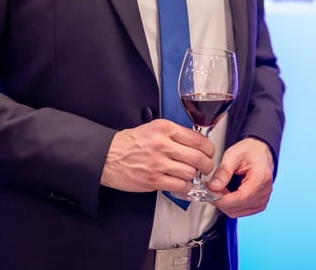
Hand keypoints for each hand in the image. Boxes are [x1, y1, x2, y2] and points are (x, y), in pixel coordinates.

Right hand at [100, 119, 214, 195]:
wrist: (105, 156)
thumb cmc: (128, 143)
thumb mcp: (152, 128)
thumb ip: (173, 134)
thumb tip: (195, 143)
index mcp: (164, 129)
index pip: (197, 139)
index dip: (209, 149)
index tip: (209, 153)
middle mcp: (162, 144)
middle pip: (198, 157)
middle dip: (207, 164)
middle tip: (206, 167)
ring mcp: (157, 163)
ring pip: (190, 172)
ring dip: (194, 176)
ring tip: (191, 175)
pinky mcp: (152, 180)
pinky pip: (179, 186)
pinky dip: (185, 187)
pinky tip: (181, 184)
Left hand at [207, 137, 274, 217]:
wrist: (259, 152)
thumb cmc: (249, 152)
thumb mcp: (233, 155)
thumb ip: (223, 171)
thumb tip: (213, 187)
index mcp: (261, 177)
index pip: (240, 198)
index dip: (222, 199)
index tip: (210, 192)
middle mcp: (265, 191)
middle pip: (238, 207)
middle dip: (221, 200)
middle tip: (211, 187)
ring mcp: (263, 200)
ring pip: (237, 212)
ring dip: (224, 203)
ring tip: (220, 188)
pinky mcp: (258, 204)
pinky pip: (240, 212)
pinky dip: (230, 205)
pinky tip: (227, 193)